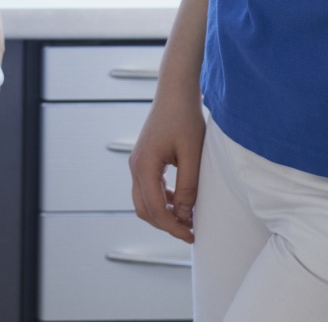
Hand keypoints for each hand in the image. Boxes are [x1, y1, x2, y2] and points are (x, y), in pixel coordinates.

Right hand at [129, 88, 205, 242]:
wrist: (175, 92)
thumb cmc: (185, 118)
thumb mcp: (192, 155)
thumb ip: (188, 186)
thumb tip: (185, 215)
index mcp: (144, 166)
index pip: (155, 209)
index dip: (173, 227)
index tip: (192, 235)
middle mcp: (135, 166)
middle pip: (144, 209)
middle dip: (166, 224)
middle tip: (190, 232)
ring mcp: (137, 162)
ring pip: (144, 201)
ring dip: (163, 214)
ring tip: (187, 219)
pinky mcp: (144, 159)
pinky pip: (148, 188)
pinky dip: (162, 200)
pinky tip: (181, 201)